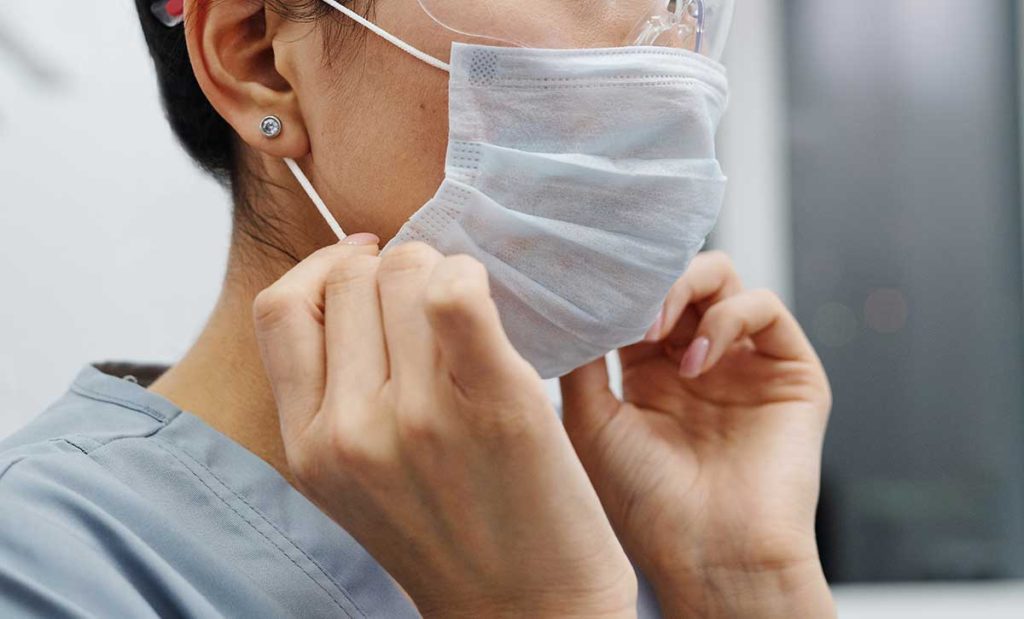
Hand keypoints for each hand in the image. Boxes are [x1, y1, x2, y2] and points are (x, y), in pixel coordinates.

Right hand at [253, 237, 636, 618]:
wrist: (528, 613)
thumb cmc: (450, 537)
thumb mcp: (355, 479)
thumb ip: (334, 394)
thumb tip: (355, 280)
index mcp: (307, 446)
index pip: (281, 307)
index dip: (324, 270)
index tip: (364, 268)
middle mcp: (350, 430)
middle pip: (353, 279)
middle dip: (392, 268)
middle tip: (432, 295)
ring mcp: (419, 417)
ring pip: (408, 271)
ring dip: (440, 268)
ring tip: (468, 307)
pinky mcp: (494, 404)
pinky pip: (457, 295)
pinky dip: (470, 276)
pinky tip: (490, 299)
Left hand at [560, 252, 833, 617]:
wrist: (709, 555)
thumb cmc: (645, 502)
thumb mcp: (591, 422)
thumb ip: (583, 359)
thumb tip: (570, 302)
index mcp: (649, 373)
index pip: (636, 301)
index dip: (614, 286)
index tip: (586, 280)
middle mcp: (696, 362)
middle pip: (678, 280)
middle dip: (650, 281)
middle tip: (627, 309)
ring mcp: (743, 364)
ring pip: (722, 279)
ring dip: (684, 288)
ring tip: (655, 331)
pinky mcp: (789, 371)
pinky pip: (766, 308)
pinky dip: (727, 317)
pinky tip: (696, 362)